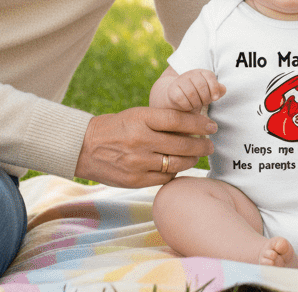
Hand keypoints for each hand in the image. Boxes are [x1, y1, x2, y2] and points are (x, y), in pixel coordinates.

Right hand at [74, 105, 216, 188]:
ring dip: (192, 160)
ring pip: (176, 164)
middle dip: (202, 145)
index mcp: (142, 118)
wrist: (85, 147)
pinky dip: (175, 173)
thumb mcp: (138, 115)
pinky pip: (164, 179)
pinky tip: (179, 167)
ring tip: (198, 156)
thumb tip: (194, 125)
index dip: (199, 123)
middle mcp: (141, 140)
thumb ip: (162, 120)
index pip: (178, 120)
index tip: (212, 126)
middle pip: (182, 144)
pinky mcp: (135, 181)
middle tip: (211, 145)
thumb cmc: (118, 127)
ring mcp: (138, 162)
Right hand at [166, 68, 224, 111]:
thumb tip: (222, 89)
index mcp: (201, 72)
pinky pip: (181, 99)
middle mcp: (190, 74)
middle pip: (201, 85)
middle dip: (205, 98)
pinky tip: (188, 107)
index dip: (214, 88)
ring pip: (191, 93)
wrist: (177, 98)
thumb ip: (218, 90)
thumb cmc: (197, 95)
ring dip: (196, 103)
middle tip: (204, 103)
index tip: (215, 98)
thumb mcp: (209, 92)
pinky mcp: (172, 89)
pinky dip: (187, 106)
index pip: (209, 76)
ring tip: (196, 105)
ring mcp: (180, 80)